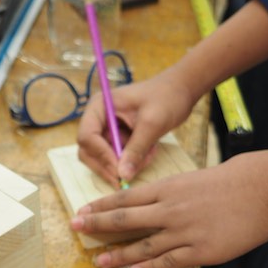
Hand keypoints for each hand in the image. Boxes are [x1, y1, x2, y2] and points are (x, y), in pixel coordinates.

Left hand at [70, 150, 267, 267]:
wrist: (265, 188)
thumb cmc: (235, 180)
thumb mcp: (195, 179)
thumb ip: (173, 194)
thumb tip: (157, 205)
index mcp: (168, 188)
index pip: (125, 198)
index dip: (101, 207)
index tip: (81, 212)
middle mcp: (170, 209)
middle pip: (124, 220)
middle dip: (97, 226)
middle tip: (75, 230)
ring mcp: (184, 231)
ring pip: (142, 246)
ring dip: (118, 255)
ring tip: (100, 262)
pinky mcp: (201, 251)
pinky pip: (168, 263)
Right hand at [77, 66, 199, 184]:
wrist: (181, 90)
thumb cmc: (166, 98)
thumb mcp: (152, 123)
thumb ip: (136, 149)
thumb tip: (123, 175)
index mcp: (99, 106)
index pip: (87, 136)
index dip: (100, 155)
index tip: (119, 169)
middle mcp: (98, 118)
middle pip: (89, 151)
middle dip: (110, 165)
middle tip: (129, 176)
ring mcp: (107, 129)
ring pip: (104, 159)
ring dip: (125, 164)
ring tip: (149, 155)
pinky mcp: (118, 138)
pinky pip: (117, 158)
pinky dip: (133, 161)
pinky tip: (150, 151)